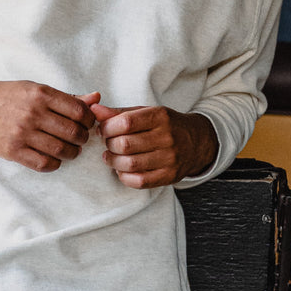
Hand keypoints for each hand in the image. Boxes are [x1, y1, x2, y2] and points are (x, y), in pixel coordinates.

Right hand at [0, 72, 98, 172]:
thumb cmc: (9, 96)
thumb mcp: (37, 89)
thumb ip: (67, 97)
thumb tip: (97, 98)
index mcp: (42, 94)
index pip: (80, 112)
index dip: (89, 121)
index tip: (86, 124)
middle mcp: (33, 112)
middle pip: (73, 132)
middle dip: (82, 138)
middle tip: (79, 139)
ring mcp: (22, 133)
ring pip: (62, 150)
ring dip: (72, 153)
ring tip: (69, 150)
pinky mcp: (13, 150)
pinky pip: (44, 164)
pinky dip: (55, 164)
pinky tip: (53, 158)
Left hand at [92, 103, 218, 187]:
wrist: (196, 143)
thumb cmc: (165, 125)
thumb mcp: (146, 112)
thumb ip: (119, 113)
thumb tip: (94, 110)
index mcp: (160, 117)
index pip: (126, 122)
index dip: (107, 127)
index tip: (103, 129)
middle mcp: (167, 137)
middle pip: (125, 144)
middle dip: (109, 144)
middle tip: (108, 143)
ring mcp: (170, 159)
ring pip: (129, 164)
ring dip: (113, 161)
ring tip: (111, 156)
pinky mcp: (169, 176)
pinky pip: (139, 181)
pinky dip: (124, 176)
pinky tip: (122, 169)